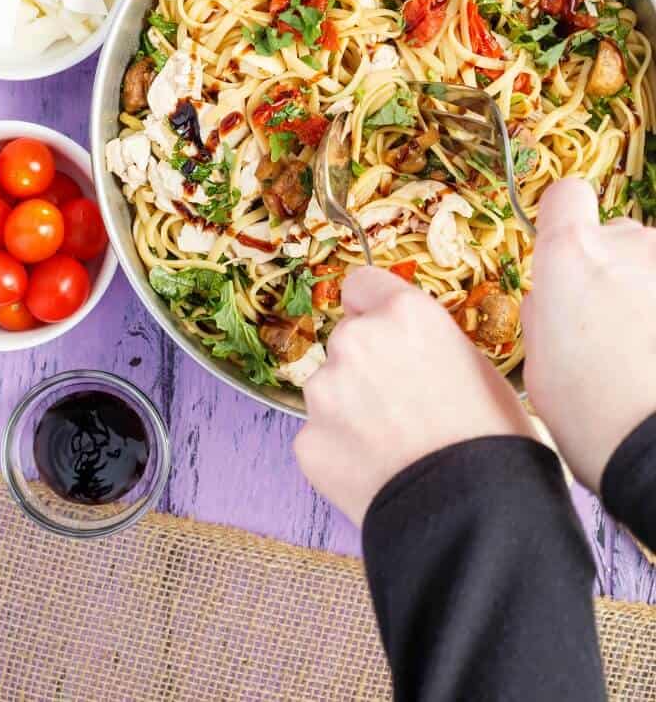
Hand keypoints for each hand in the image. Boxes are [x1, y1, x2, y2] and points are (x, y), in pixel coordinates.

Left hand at [294, 267, 534, 525]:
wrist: (472, 515)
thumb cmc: (492, 439)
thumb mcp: (476, 365)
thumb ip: (427, 341)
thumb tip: (409, 345)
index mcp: (404, 313)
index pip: (361, 284)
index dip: (374, 309)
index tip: (384, 331)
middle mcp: (356, 341)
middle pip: (347, 339)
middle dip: (365, 364)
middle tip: (400, 403)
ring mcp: (325, 392)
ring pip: (330, 389)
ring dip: (349, 408)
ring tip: (393, 445)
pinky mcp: (307, 441)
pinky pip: (320, 435)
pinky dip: (340, 451)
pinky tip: (376, 471)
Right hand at [522, 177, 655, 492]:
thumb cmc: (594, 416)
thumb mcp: (538, 361)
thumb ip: (543, 310)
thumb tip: (551, 297)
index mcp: (571, 255)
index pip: (567, 195)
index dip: (563, 216)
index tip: (563, 242)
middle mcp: (630, 245)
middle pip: (617, 235)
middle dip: (612, 268)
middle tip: (608, 323)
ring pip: (654, 265)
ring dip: (647, 292)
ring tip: (645, 349)